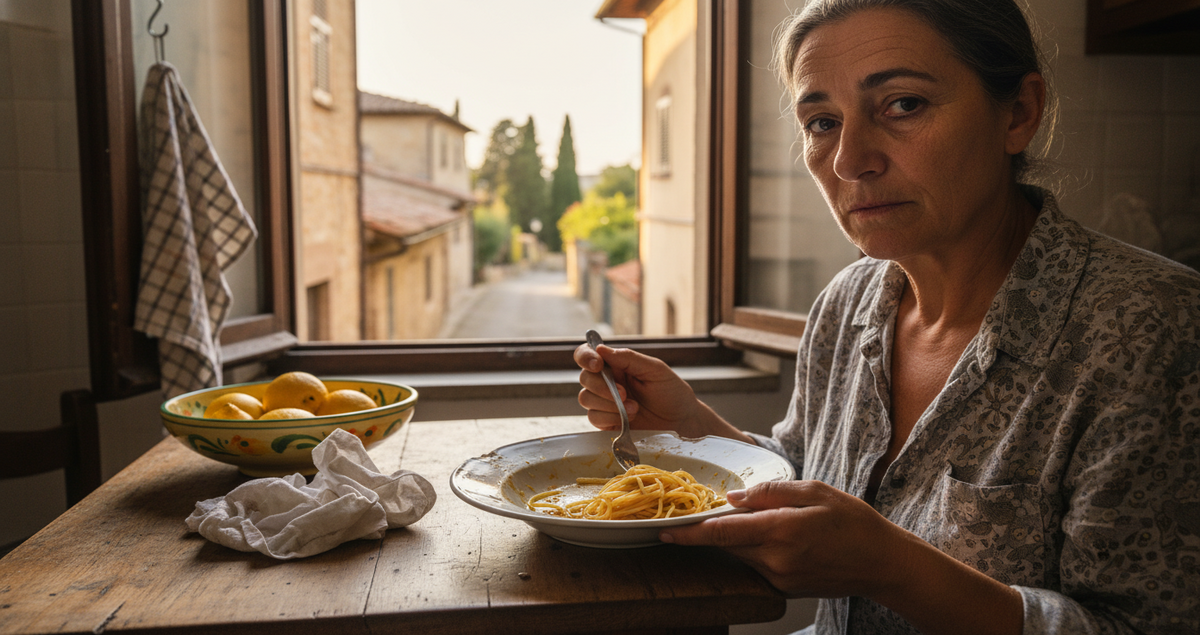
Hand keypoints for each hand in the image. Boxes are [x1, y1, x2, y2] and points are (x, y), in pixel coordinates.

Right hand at [573, 343, 748, 440]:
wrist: (681, 422)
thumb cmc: (672, 392)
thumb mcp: (655, 370)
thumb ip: (629, 358)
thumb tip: (601, 348)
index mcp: (617, 364)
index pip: (588, 354)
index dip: (586, 357)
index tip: (598, 365)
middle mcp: (607, 381)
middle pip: (585, 378)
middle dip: (602, 387)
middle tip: (625, 393)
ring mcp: (605, 402)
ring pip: (586, 398)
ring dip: (608, 404)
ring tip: (634, 408)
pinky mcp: (606, 421)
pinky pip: (593, 417)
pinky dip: (609, 418)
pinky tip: (628, 419)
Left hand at [660, 480, 909, 597]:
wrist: (882, 563)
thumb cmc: (853, 522)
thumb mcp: (816, 491)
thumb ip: (771, 492)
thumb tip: (734, 498)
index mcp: (782, 531)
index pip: (722, 532)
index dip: (690, 533)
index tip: (665, 532)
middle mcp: (776, 559)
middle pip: (726, 545)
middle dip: (708, 532)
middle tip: (695, 515)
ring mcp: (780, 578)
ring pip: (740, 555)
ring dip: (732, 539)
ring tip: (744, 521)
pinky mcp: (785, 589)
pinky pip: (756, 566)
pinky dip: (752, 550)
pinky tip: (767, 537)